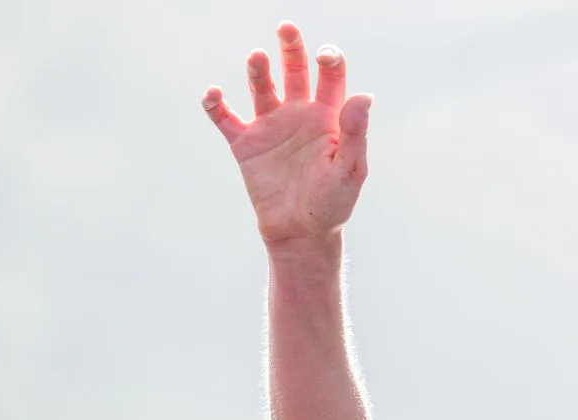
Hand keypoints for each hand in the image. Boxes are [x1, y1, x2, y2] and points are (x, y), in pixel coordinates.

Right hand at [202, 22, 371, 249]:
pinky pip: (225, 117)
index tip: (325, 55)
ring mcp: (271, 126)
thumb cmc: (333, 203)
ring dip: (258, 72)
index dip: (329, 61)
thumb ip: (356, 132)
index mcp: (328, 117)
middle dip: (291, 48)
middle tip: (287, 28)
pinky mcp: (245, 143)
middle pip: (295, 71)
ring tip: (257, 58)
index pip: (330, 78)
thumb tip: (363, 94)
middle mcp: (299, 114)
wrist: (301, 233)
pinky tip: (213, 94)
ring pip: (262, 88)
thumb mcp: (351, 169)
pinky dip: (215, 104)